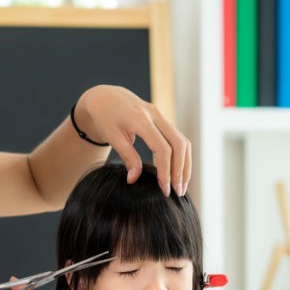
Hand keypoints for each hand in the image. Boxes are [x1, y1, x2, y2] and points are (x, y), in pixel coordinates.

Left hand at [74, 85, 191, 196]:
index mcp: (141, 120)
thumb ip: (127, 157)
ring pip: (183, 141)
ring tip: (181, 186)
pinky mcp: (164, 120)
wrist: (105, 97)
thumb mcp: (112, 137)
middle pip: (179, 144)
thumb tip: (134, 179)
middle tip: (178, 192)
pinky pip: (179, 139)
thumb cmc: (105, 118)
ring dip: (185, 165)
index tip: (165, 190)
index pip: (162, 149)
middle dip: (181, 170)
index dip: (166, 171)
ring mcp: (162, 116)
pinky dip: (181, 156)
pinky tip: (178, 172)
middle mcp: (156, 115)